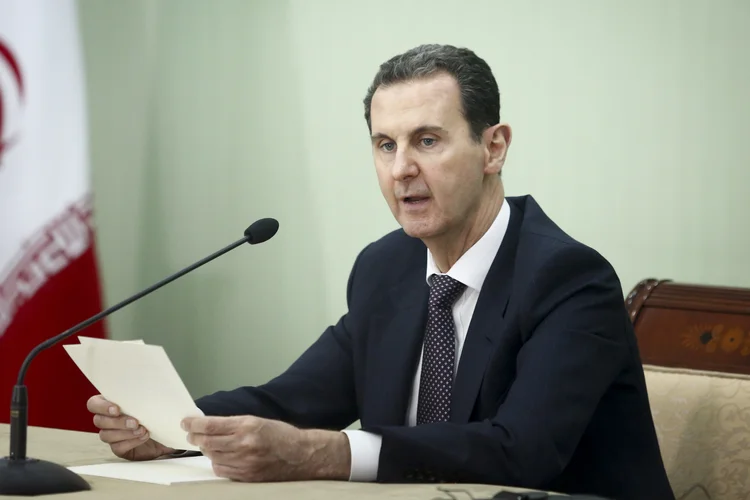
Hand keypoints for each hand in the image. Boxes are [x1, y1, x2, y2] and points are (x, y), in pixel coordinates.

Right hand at [87, 395, 175, 460]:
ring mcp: (112, 435)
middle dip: (117, 422)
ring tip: (142, 430)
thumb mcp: (150, 401)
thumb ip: (142, 396)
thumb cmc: (155, 413)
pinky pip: (118, 447)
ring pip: (106, 435)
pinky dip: (131, 442)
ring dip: (125, 433)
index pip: (94, 404)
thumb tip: (149, 388)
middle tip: (135, 422)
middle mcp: (107, 420)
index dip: (101, 407)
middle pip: (99, 421)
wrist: (166, 432)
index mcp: (110, 404)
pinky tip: (143, 437)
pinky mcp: (119, 448)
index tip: (116, 409)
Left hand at [181, 415, 350, 481]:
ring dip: (206, 450)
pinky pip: (221, 469)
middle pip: (207, 442)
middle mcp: (245, 444)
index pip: (211, 425)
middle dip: (195, 437)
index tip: (186, 422)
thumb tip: (208, 426)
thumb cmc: (281, 435)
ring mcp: (245, 462)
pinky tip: (221, 456)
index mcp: (247, 425)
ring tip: (206, 444)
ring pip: (212, 456)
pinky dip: (217, 462)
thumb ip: (233, 424)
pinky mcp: (246, 476)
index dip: (194, 424)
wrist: (301, 455)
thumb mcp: (257, 421)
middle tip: (191, 433)